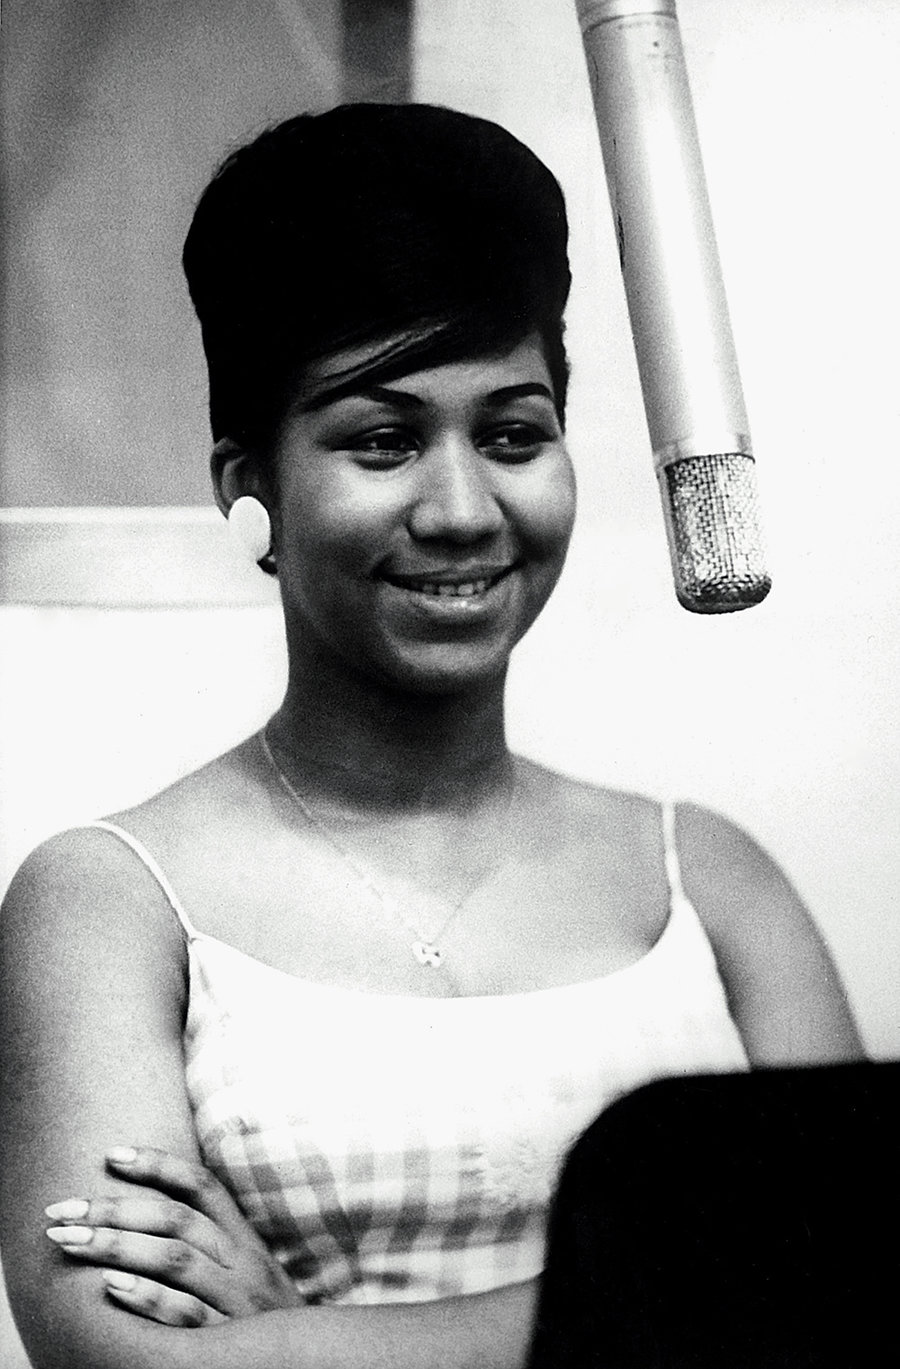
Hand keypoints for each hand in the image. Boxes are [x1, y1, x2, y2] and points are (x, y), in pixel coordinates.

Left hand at [45, 1145, 303, 1327]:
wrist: (310, 1363)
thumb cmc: (262, 1315)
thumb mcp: (246, 1269)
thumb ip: (211, 1239)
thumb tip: (148, 1206)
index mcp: (244, 1239)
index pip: (202, 1186)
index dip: (158, 1165)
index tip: (111, 1154)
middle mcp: (242, 1262)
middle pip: (176, 1220)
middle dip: (114, 1209)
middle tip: (61, 1211)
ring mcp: (236, 1300)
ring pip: (176, 1259)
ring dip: (118, 1247)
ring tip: (71, 1242)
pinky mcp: (227, 1339)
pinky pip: (184, 1314)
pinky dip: (147, 1297)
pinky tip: (111, 1287)